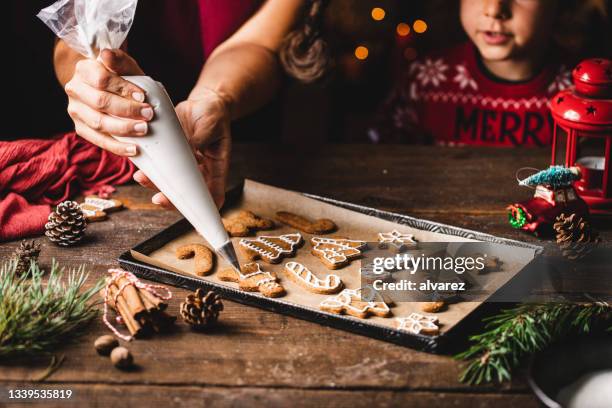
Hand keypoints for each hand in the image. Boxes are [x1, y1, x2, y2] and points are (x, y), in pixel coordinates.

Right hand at [65, 49, 152, 155]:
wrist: (112, 92)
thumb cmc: (122, 78)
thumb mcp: (125, 66)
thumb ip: (119, 60)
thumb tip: (106, 54)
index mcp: (83, 70)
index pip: (101, 79)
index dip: (123, 88)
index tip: (143, 97)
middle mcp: (75, 90)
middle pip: (100, 102)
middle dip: (127, 110)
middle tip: (149, 114)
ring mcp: (76, 111)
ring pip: (99, 123)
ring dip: (124, 128)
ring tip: (144, 129)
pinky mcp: (81, 128)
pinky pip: (99, 141)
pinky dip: (117, 147)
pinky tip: (134, 149)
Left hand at [133, 88, 231, 208]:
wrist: (203, 103)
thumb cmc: (213, 115)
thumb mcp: (210, 125)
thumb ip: (199, 139)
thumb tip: (187, 151)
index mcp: (215, 168)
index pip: (214, 194)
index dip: (205, 208)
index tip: (194, 213)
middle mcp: (199, 170)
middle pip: (186, 193)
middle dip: (171, 199)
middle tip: (158, 198)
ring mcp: (183, 164)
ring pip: (169, 182)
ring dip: (155, 184)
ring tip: (142, 178)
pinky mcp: (170, 154)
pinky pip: (160, 166)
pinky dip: (150, 169)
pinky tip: (140, 166)